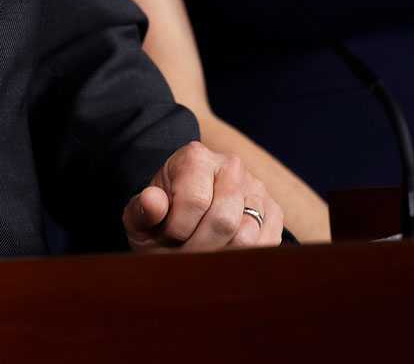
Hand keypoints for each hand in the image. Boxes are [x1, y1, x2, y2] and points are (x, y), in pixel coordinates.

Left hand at [123, 141, 283, 251]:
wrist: (182, 218)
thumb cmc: (160, 219)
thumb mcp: (139, 218)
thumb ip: (142, 210)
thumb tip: (153, 200)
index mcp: (195, 157)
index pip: (195, 201)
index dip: (178, 229)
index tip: (166, 233)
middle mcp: (231, 165)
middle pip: (224, 220)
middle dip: (199, 246)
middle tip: (184, 249)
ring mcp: (256, 188)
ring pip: (246, 236)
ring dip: (220, 254)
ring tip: (201, 248)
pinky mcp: (273, 212)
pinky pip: (266, 245)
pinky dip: (241, 257)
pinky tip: (222, 249)